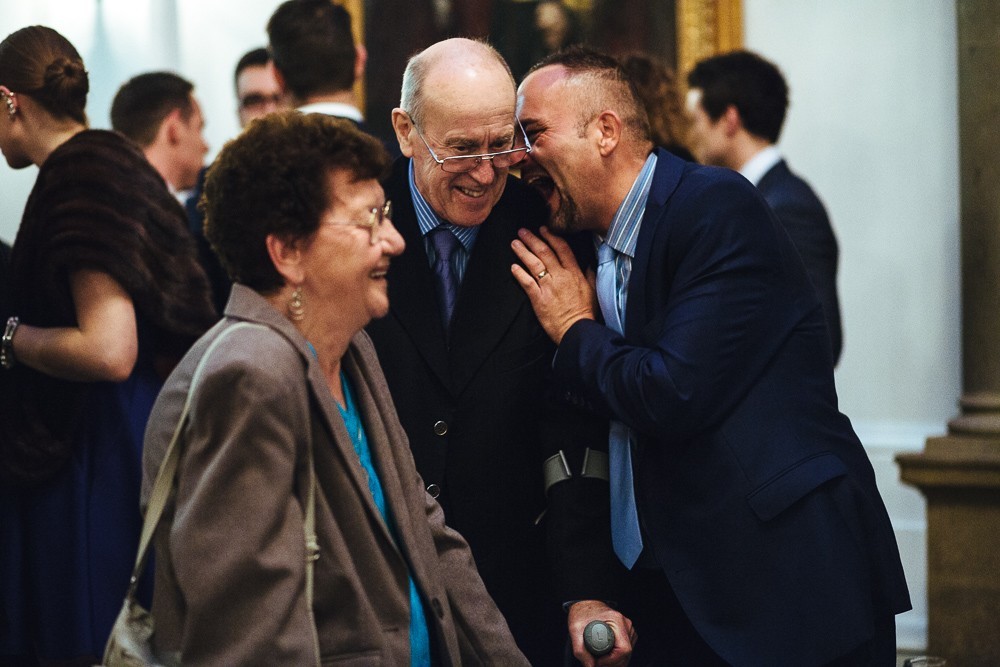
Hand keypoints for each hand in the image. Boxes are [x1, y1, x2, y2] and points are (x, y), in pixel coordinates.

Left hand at [511, 227, 596, 344]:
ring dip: (523, 252)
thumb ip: (589, 274)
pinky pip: (526, 283)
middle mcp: (560, 276)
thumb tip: (588, 263)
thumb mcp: (593, 290)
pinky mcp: (539, 299)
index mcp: (574, 273)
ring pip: (534, 264)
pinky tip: (513, 266)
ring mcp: (548, 287)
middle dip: (532, 239)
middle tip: (522, 231)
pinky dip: (519, 273)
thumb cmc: (586, 312)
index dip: (551, 236)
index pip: (562, 248)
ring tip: (514, 243)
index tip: (543, 228)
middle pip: (544, 252)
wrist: (577, 330)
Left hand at [567, 600, 635, 666]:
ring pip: (626, 655)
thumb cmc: (582, 612)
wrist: (585, 604)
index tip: (597, 661)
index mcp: (617, 621)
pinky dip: (615, 657)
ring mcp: (628, 630)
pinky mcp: (626, 634)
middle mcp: (626, 625)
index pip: (623, 650)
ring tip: (598, 657)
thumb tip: (589, 666)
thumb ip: (580, 650)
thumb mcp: (575, 630)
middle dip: (611, 663)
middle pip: (626, 655)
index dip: (610, 661)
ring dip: (613, 661)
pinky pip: (624, 651)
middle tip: (595, 662)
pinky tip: (604, 655)